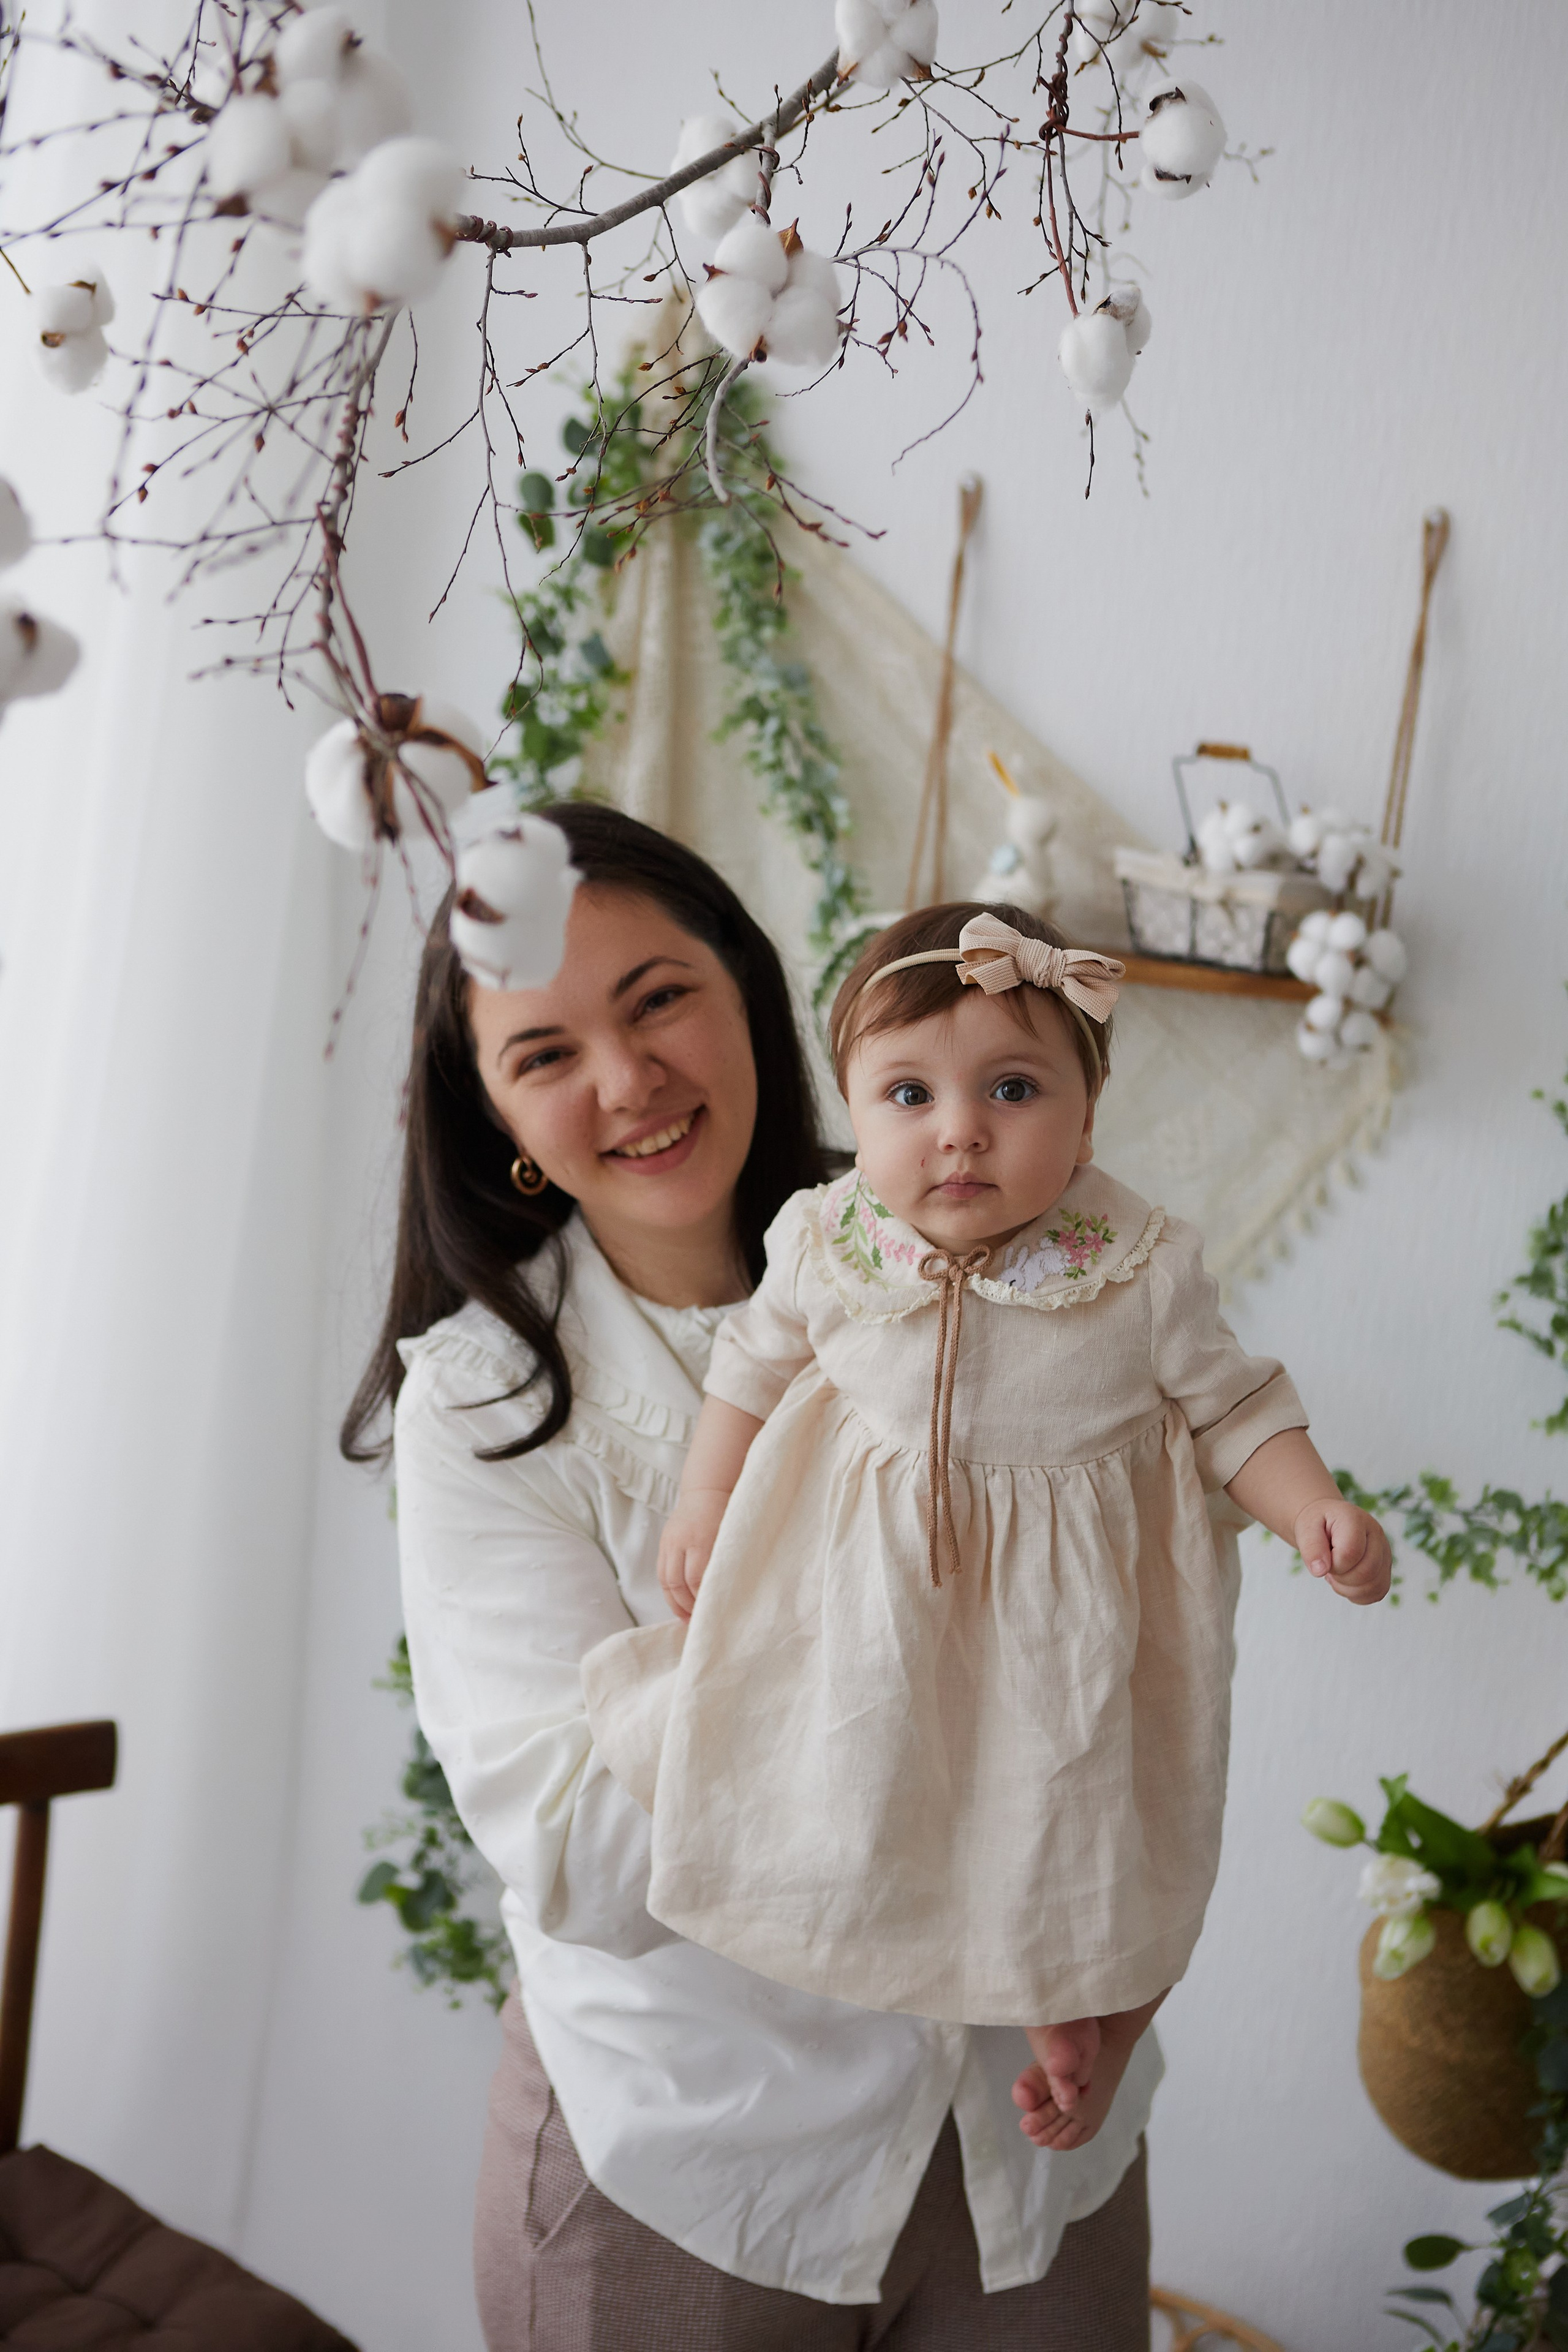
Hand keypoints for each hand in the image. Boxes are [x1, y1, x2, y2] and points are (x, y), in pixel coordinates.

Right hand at [657, 1489, 729, 1621]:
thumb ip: (725, 1561)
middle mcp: (680, 1541)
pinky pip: (661, 1572)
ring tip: (685, 1617)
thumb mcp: (730, 1535)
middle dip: (686, 1606)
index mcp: (700, 1539)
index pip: (696, 1578)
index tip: (711, 1612)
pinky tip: (678, 1601)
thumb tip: (726, 1593)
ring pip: (665, 1580)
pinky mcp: (663, 1543)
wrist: (706, 1490)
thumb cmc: (726, 1513)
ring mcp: (669, 1542)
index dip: (701, 1599)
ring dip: (674, 1602)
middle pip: (677, 1583)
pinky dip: (668, 1590)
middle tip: (697, 1621)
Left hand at [1295, 1496, 1391, 1604]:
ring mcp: (1384, 1551)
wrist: (1326, 1521)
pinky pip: (1378, 1592)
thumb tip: (1319, 1571)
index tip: (1323, 1559)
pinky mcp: (1385, 1567)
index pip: (1351, 1553)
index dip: (1333, 1564)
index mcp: (1356, 1519)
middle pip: (1367, 1572)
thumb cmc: (1317, 1524)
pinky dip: (1358, 1595)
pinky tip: (1346, 1582)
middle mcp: (1376, 1534)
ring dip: (1349, 1589)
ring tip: (1337, 1573)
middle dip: (1341, 1578)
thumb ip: (1311, 1547)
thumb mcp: (1306, 1528)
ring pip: (1375, 1586)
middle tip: (1329, 1567)